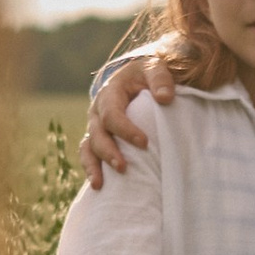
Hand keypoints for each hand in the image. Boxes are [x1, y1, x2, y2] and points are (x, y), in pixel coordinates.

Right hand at [80, 52, 175, 186]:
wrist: (140, 77)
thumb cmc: (149, 75)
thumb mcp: (155, 67)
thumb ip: (161, 79)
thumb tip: (165, 98)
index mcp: (110, 92)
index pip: (112, 113)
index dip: (125, 129)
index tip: (144, 143)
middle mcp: (98, 110)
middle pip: (97, 134)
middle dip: (108, 152)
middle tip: (123, 167)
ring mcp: (96, 126)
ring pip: (88, 147)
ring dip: (93, 166)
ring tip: (100, 184)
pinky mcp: (99, 138)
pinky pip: (89, 154)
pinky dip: (91, 169)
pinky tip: (98, 186)